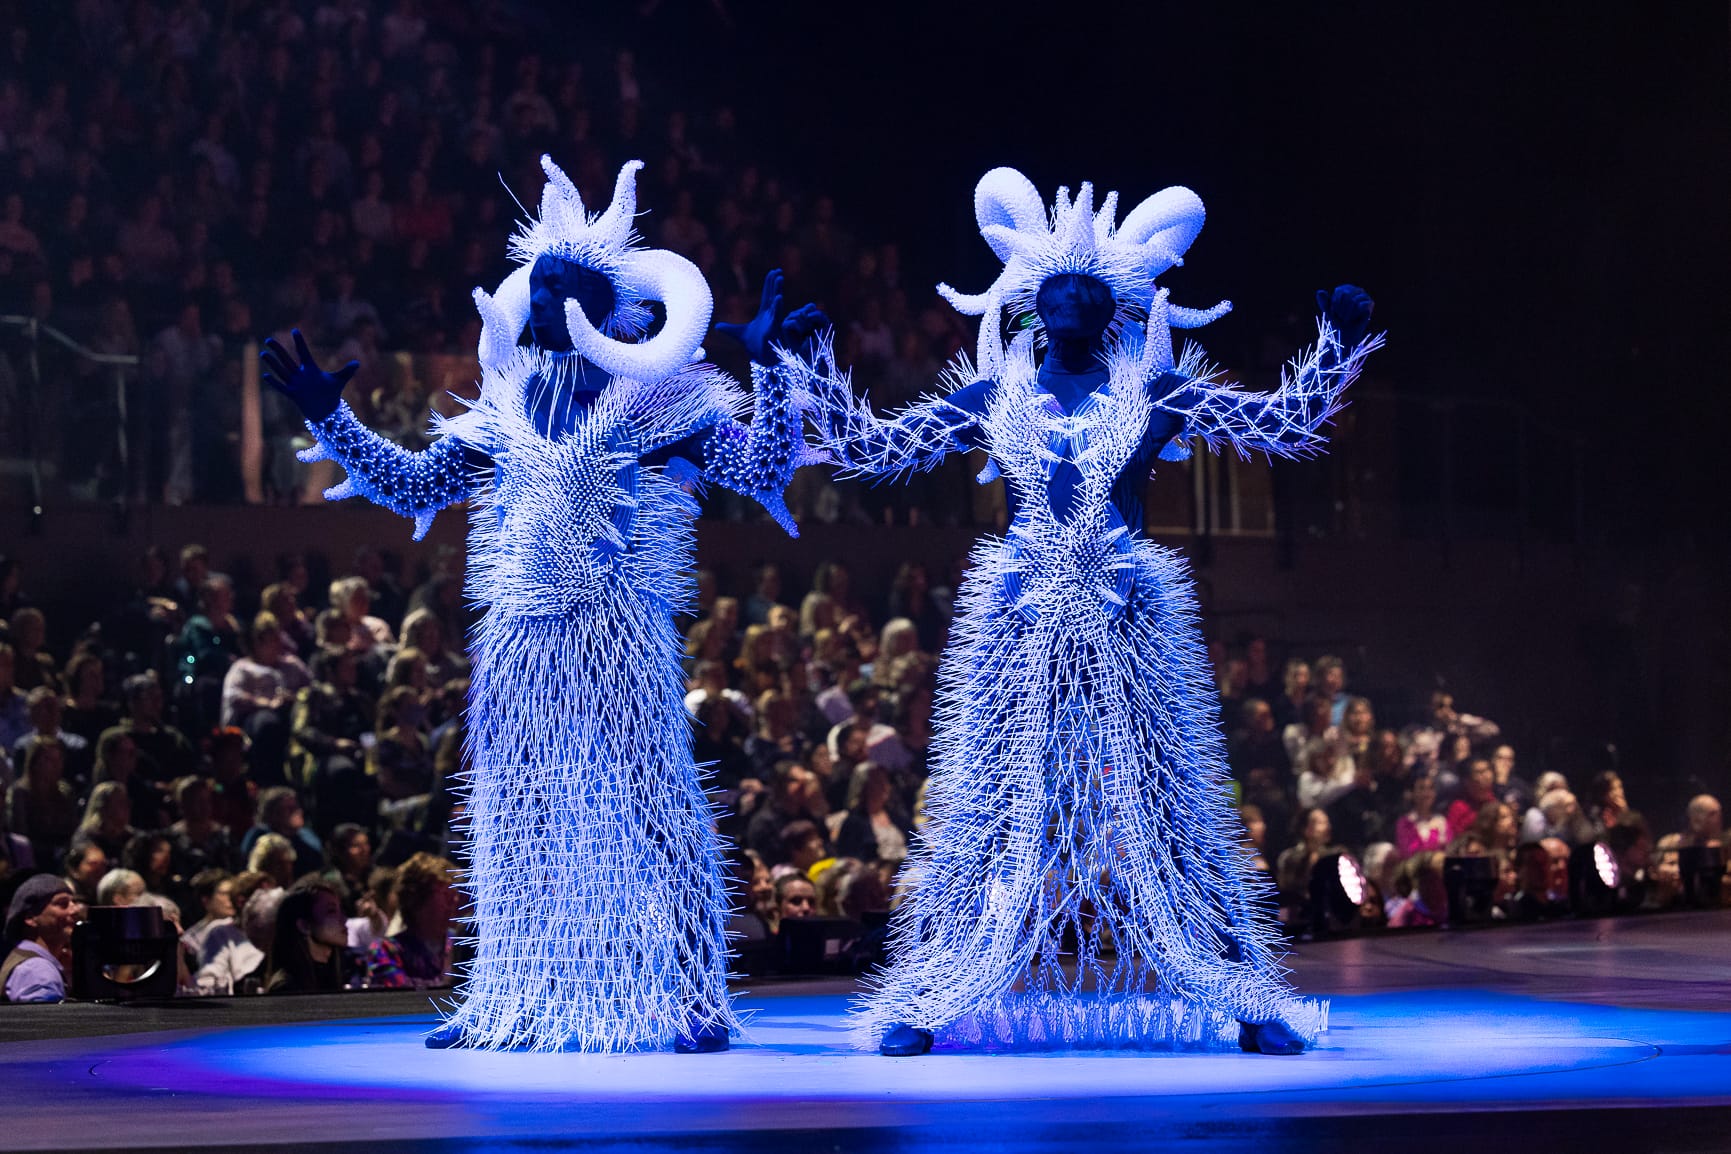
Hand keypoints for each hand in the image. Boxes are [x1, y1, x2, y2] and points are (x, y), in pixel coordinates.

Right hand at [260, 329, 358, 422]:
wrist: (326, 411)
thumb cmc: (331, 394)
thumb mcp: (339, 381)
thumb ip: (347, 371)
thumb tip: (358, 363)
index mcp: (311, 369)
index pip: (304, 353)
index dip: (300, 342)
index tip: (295, 330)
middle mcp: (301, 375)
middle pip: (287, 360)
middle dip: (279, 350)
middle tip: (268, 340)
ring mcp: (296, 385)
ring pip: (282, 372)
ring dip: (273, 364)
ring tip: (264, 354)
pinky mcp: (294, 395)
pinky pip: (282, 388)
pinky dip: (274, 383)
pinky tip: (265, 375)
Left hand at [715, 270, 829, 364]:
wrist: (761, 359)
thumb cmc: (754, 346)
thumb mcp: (738, 334)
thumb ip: (728, 329)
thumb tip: (716, 326)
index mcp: (765, 314)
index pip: (767, 295)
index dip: (769, 284)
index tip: (773, 272)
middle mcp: (771, 316)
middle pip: (773, 295)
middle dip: (775, 283)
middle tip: (778, 271)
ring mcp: (773, 321)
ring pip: (776, 303)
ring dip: (777, 290)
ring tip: (779, 278)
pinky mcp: (774, 329)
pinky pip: (777, 316)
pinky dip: (778, 306)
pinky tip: (779, 297)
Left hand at [1317, 284, 1373, 348]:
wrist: (1346, 334)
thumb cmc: (1337, 321)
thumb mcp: (1328, 311)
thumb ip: (1324, 302)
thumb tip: (1319, 292)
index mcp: (1346, 289)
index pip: (1340, 291)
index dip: (1335, 303)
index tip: (1335, 312)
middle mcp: (1357, 290)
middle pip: (1346, 294)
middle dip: (1341, 309)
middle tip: (1341, 317)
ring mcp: (1365, 296)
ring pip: (1353, 301)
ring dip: (1347, 313)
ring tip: (1347, 319)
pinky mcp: (1370, 303)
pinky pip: (1360, 306)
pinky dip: (1354, 314)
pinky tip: (1355, 318)